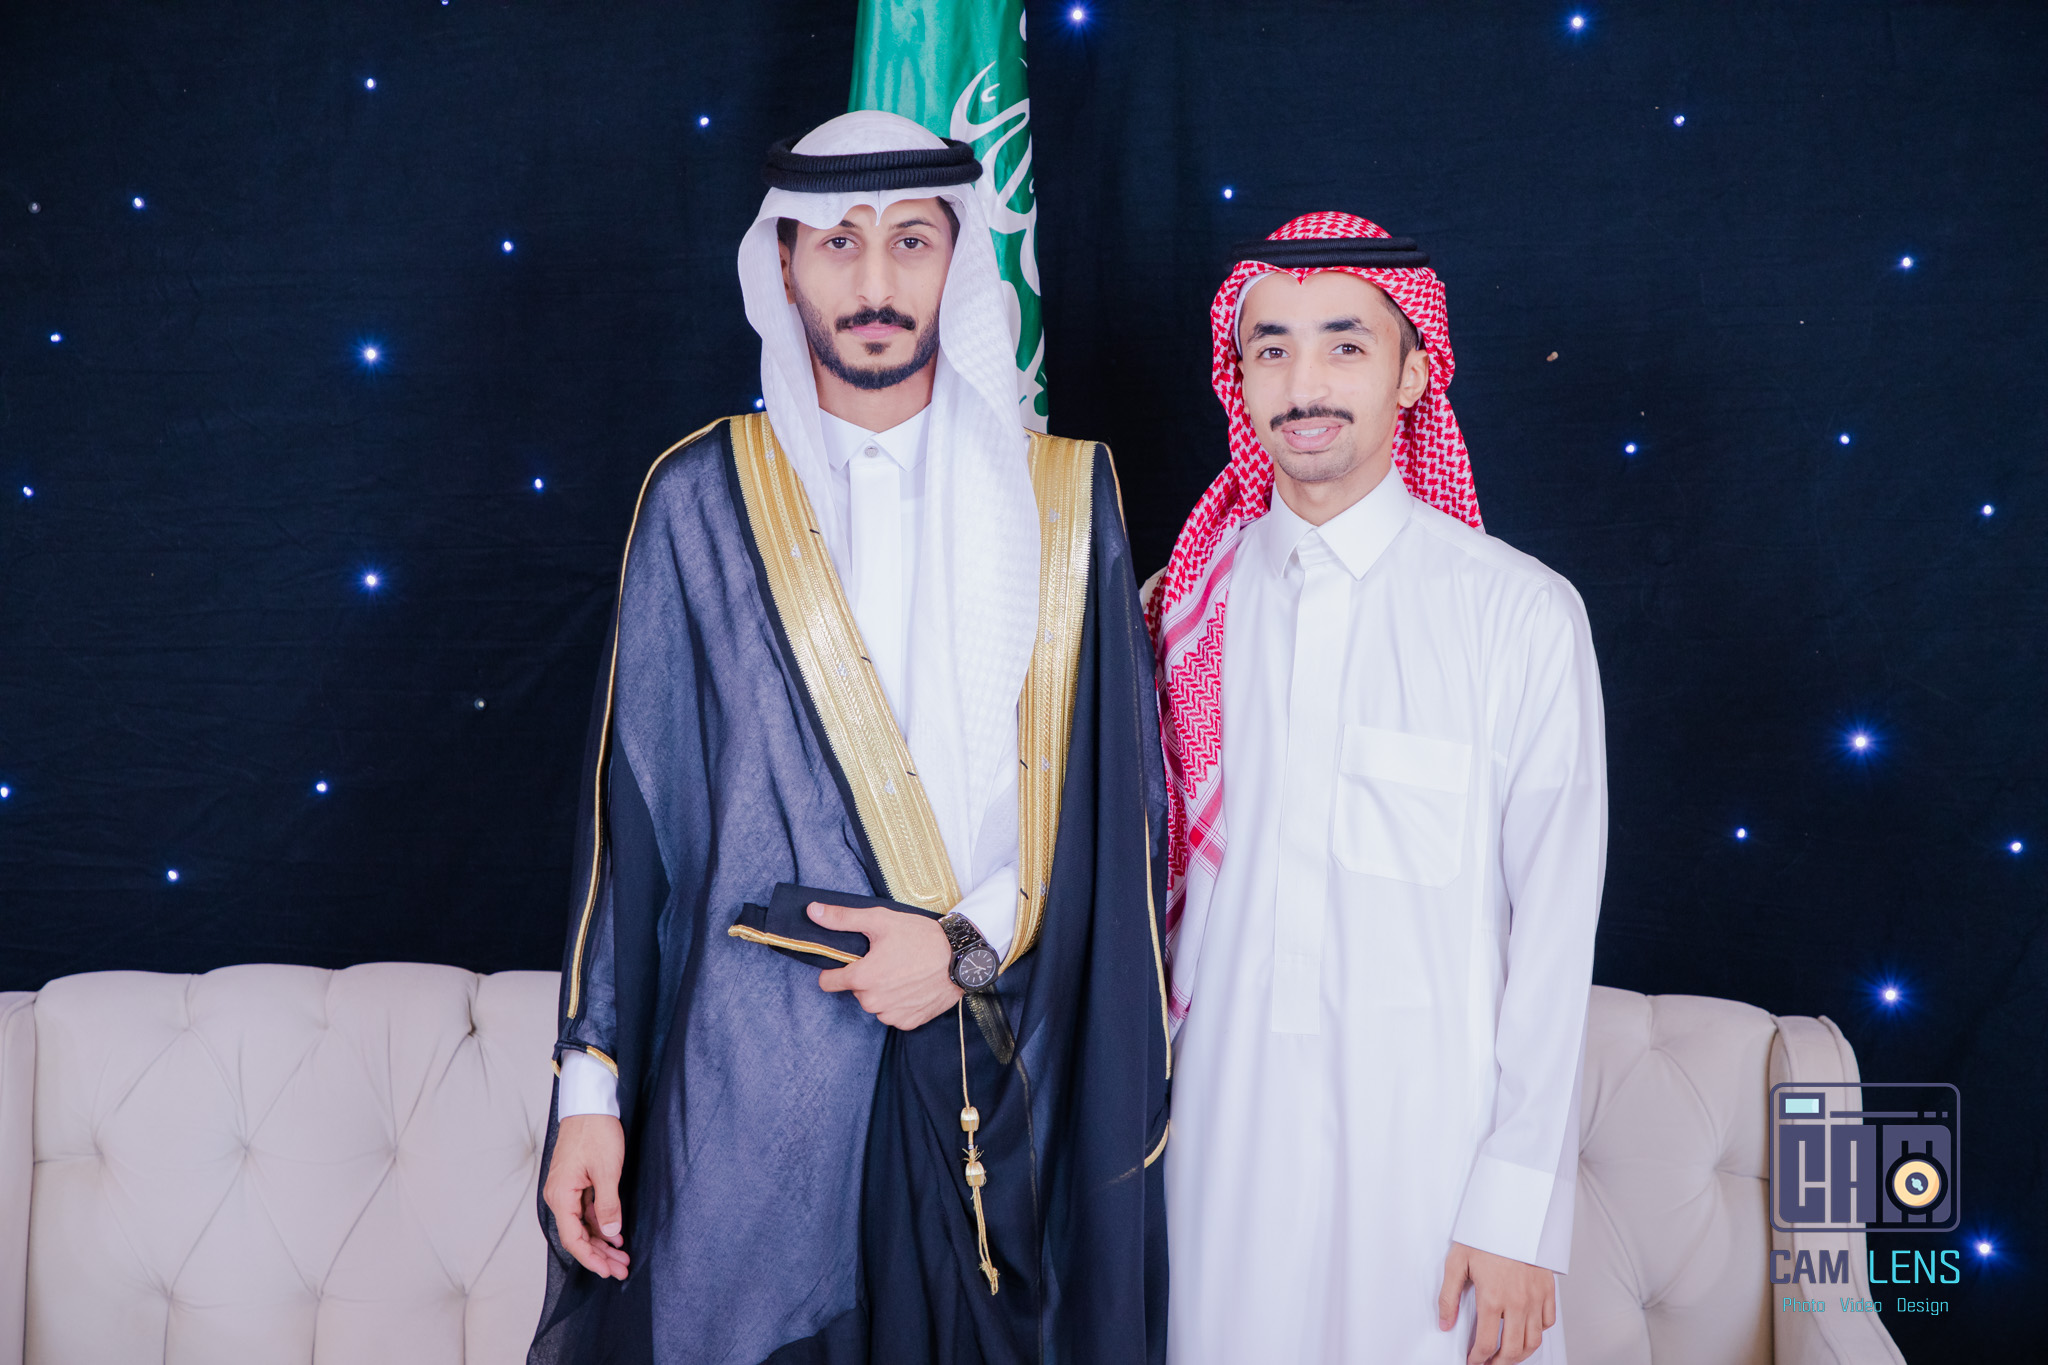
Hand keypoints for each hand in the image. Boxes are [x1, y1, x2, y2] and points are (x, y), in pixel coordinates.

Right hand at [542, 1114, 630, 1279]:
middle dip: (600, 1255)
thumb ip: (609, 1205)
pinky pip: (587, 1211)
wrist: (590, 1104)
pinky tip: (616, 1235)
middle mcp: (559, 1196)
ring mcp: (567, 1190)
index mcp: (561, 1195)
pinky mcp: (576, 1183)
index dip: (591, 1258)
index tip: (608, 1271)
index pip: (573, 1238)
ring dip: (602, 1241)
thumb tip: (611, 1234)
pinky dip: (601, 1223)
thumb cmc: (596, 1132)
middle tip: (622, 1269)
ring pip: (583, 1225)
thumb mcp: (607, 1171)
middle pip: (578, 1235)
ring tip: (622, 1257)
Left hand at [811, 902, 961, 1028]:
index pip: (828, 983)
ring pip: (874, 1004)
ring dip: (882, 992)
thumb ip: (842, 918)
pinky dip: (899, 1003)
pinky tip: (912, 987)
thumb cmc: (921, 937)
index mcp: (862, 977)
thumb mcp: (880, 920)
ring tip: (903, 972)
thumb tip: (812, 912)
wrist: (960, 958)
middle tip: (888, 960)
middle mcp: (873, 1001)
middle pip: (855, 991)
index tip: (851, 962)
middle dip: (865, 978)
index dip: (835, 970)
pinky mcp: (909, 1022)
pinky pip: (893, 1015)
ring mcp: (892, 1014)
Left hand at [1438, 1241, 1554, 1363]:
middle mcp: (1517, 1302)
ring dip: (1521, 1354)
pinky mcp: (1547, 1289)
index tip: (1473, 1360)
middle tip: (1490, 1363)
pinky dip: (1538, 1332)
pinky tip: (1527, 1331)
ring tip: (1508, 1355)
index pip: (1487, 1343)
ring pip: (1534, 1340)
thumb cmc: (1484, 1236)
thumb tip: (1445, 1324)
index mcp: (1492, 1298)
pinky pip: (1548, 1321)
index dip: (1478, 1358)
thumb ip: (1448, 1297)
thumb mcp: (1456, 1263)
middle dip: (1500, 1363)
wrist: (1511, 1216)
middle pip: (1513, 1349)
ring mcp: (1535, 1297)